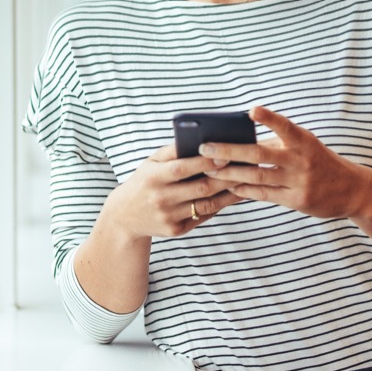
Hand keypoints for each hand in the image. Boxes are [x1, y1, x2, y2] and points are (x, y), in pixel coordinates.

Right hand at [101, 142, 243, 239]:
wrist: (125, 216)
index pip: (182, 168)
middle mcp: (161, 198)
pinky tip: (233, 196)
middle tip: (246, 167)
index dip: (205, 162)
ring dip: (230, 194)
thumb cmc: (144, 181)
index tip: (225, 154)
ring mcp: (169, 217)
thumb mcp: (151, 163)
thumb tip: (202, 140)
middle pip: (201, 188)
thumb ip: (173, 151)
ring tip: (246, 181)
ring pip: (207, 205)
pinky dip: (220, 206)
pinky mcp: (176, 230)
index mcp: (153, 177)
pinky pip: (203, 216)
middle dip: (226, 177)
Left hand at [203, 106, 371, 219]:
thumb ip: (279, 142)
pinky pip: (264, 194)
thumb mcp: (306, 145)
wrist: (352, 190)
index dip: (269, 118)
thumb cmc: (319, 162)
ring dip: (229, 173)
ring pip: (257, 176)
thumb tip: (240, 139)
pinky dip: (244, 189)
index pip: (284, 126)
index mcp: (303, 141)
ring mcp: (299, 181)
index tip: (252, 110)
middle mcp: (301, 160)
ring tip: (208, 169)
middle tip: (205, 147)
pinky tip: (228, 185)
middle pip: (259, 154)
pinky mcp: (297, 200)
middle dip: (229, 150)